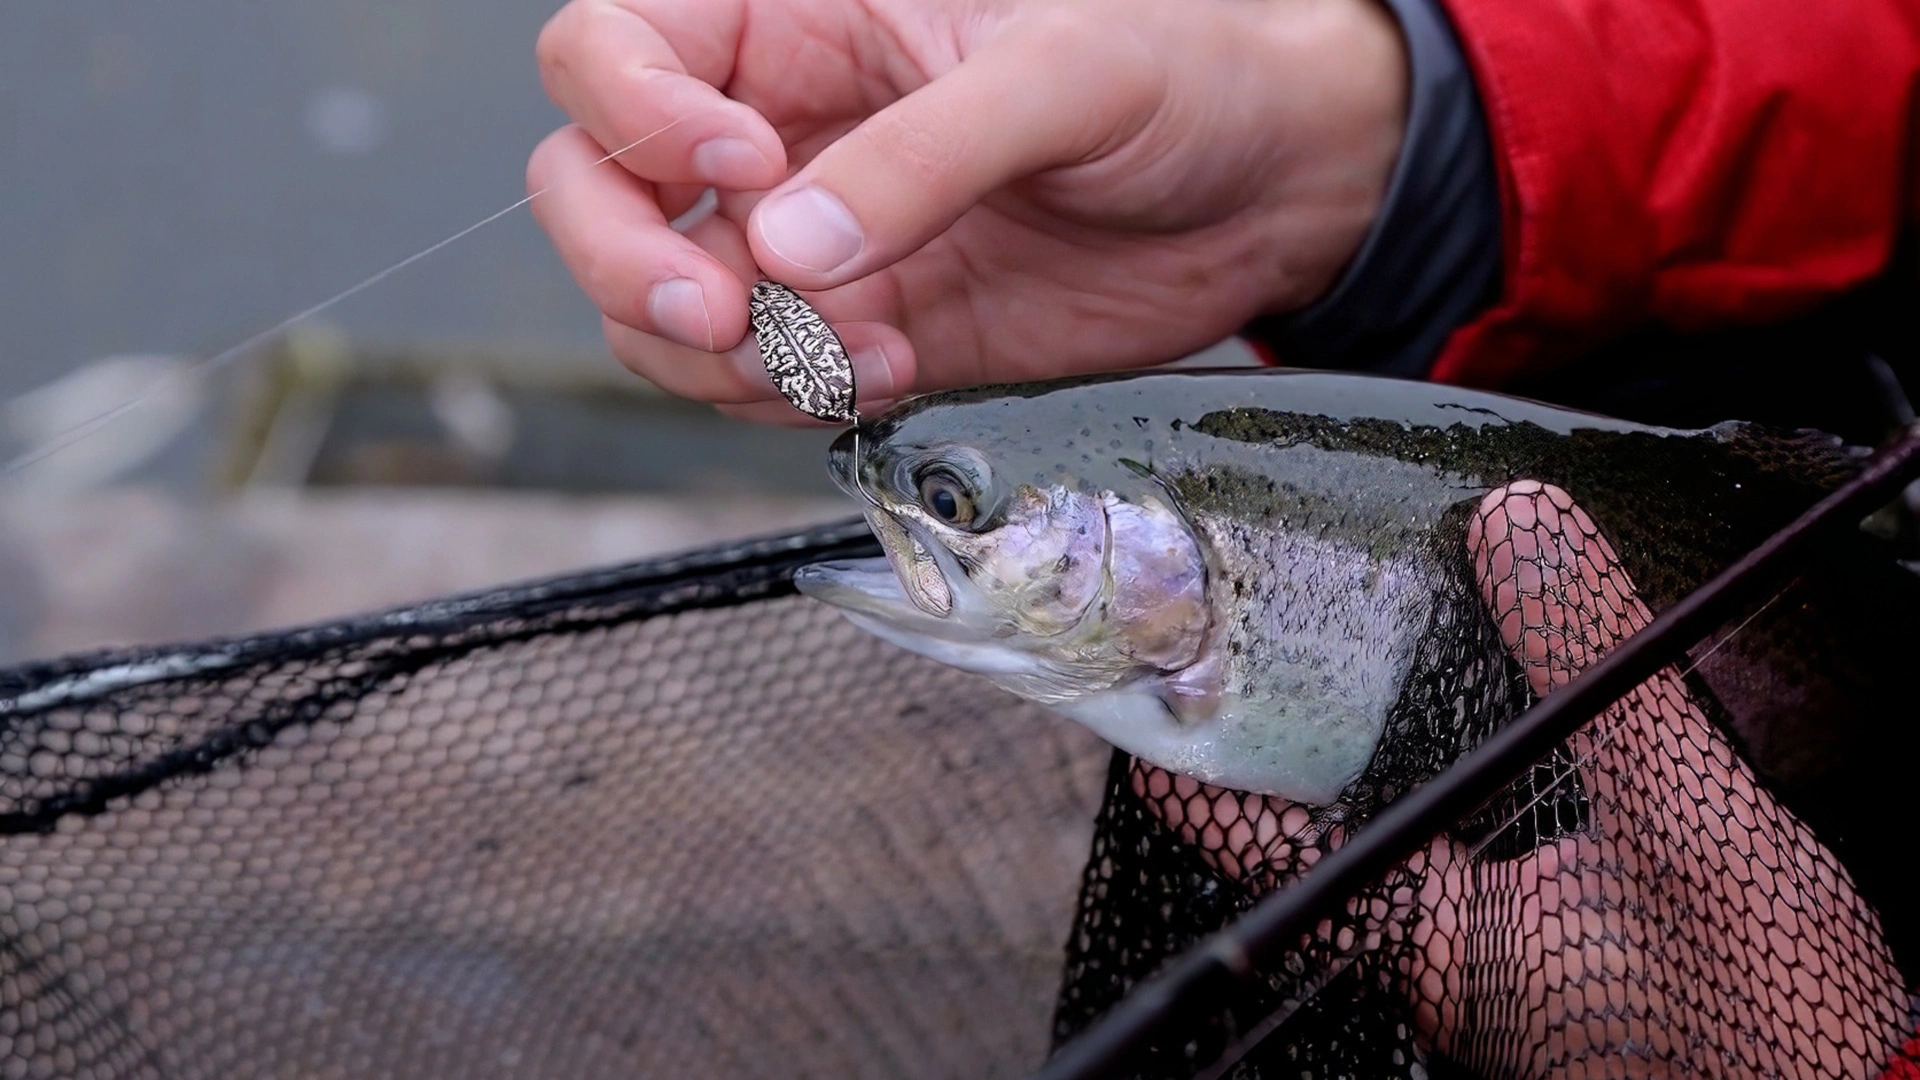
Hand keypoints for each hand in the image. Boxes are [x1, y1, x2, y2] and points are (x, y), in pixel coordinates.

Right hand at [528, 0, 1408, 421]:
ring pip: (662, 309)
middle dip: (628, 264)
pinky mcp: (865, 330)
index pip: (611, 50)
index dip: (635, 117)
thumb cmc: (1182, 69)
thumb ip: (919, 155)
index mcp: (795, 16)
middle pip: (595, 191)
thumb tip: (785, 249)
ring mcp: (812, 241)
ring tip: (846, 351)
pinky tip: (895, 368)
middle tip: (721, 313)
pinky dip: (796, 398)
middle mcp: (777, 128)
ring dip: (718, 355)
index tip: (745, 168)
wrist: (1272, 185)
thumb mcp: (1059, 76)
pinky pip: (763, 381)